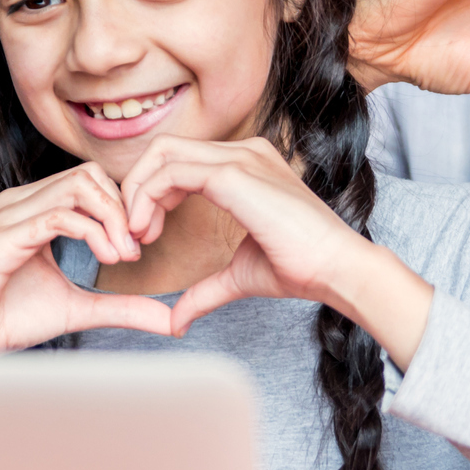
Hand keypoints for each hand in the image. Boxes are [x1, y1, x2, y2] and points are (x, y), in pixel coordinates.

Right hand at [0, 163, 172, 354]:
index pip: (91, 181)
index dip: (122, 207)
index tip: (138, 247)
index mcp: (35, 209)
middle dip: (121, 208)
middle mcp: (21, 203)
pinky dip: (92, 233)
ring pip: (77, 187)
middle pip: (89, 174)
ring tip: (122, 255)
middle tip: (134, 249)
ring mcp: (10, 215)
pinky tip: (106, 257)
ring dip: (111, 218)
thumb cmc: (11, 319)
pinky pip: (57, 217)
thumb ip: (122, 307)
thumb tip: (169, 319)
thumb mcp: (81, 309)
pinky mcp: (3, 237)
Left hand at [120, 136, 432, 360]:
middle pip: (165, 149)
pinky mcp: (234, 174)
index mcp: (247, 164)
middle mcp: (243, 152)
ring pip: (162, 154)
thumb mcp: (239, 275)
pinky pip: (171, 172)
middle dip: (137, 187)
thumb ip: (205, 290)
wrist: (336, 268)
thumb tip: (176, 320)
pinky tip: (146, 231)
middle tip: (133, 233)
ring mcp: (240, 157)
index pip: (181, 160)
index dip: (153, 193)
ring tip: (137, 235)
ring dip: (137, 193)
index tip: (145, 234)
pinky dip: (147, 198)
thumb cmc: (301, 268)